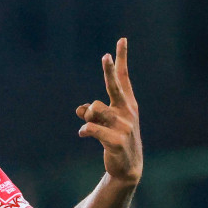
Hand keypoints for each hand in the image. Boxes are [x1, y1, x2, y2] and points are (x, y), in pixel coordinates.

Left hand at [77, 38, 141, 184]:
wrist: (127, 167)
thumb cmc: (114, 139)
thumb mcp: (104, 123)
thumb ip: (91, 112)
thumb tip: (80, 109)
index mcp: (127, 104)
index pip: (123, 78)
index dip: (121, 59)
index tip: (121, 40)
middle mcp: (127, 111)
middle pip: (114, 86)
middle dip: (109, 71)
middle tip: (105, 56)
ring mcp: (123, 126)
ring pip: (94, 109)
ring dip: (87, 116)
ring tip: (89, 126)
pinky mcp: (116, 140)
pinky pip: (90, 128)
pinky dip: (84, 130)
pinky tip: (84, 135)